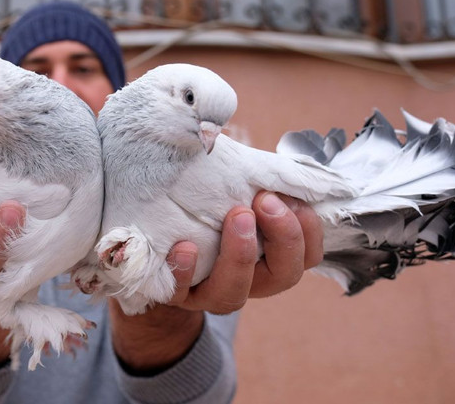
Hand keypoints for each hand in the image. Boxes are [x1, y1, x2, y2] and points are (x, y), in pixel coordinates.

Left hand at [109, 192, 322, 371]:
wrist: (147, 227)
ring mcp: (207, 291)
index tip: (288, 196)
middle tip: (263, 200)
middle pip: (283, 276)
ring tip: (235, 216)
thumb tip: (271, 158)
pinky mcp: (171, 294)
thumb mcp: (228, 186)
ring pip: (233, 296)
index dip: (307, 229)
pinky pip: (179, 293)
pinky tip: (184, 246)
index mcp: (268, 255)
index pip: (307, 255)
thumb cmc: (197, 200)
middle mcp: (245, 279)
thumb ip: (252, 176)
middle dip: (283, 238)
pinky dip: (184, 271)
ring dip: (239, 256)